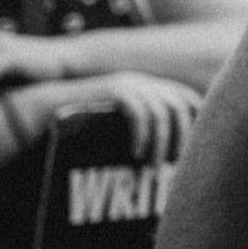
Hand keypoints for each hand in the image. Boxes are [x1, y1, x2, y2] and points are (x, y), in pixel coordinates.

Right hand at [75, 72, 201, 162]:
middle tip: (174, 164)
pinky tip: (136, 154)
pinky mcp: (114, 90)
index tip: (198, 147)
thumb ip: (145, 131)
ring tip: (153, 165)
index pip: (188, 98)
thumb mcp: (122, 126)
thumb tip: (170, 159)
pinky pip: (138, 112)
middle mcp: (145, 83)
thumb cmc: (87, 126)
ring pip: (161, 112)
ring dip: (161, 142)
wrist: (49, 109)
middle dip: (182, 136)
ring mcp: (130, 84)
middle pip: (180, 106)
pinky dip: (142, 135)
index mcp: (151, 88)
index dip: (198, 120)